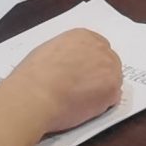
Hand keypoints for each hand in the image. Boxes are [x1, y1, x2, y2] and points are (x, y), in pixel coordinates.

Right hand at [7, 29, 123, 134]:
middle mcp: (100, 48)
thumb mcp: (47, 53)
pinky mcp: (112, 89)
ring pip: (113, 80)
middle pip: (109, 62)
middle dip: (99, 75)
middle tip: (84, 90)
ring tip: (79, 101)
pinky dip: (101, 106)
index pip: (97, 47)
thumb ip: (65, 55)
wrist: (34, 96)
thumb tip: (68, 66)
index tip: (84, 73)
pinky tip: (83, 108)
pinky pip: (112, 98)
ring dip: (101, 90)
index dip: (91, 63)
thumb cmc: (32, 78)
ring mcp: (109, 68)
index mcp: (83, 37)